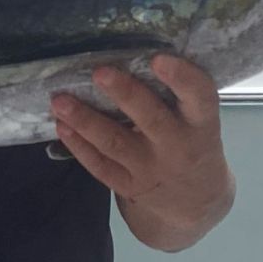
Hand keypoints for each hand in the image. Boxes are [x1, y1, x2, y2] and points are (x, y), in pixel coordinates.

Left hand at [51, 55, 234, 250]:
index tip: (158, 59)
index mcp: (201, 125)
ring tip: (60, 101)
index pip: (200, 98)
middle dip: (124, 94)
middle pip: (150, 118)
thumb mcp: (200, 123)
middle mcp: (178, 147)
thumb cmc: (194, 143)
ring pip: (115, 143)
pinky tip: (62, 126)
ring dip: (85, 120)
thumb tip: (130, 59)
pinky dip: (79, 145)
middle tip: (99, 72)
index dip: (181, 78)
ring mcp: (151, 170)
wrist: (197, 202)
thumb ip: (176, 98)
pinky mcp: (129, 186)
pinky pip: (100, 165)